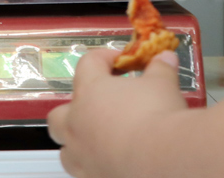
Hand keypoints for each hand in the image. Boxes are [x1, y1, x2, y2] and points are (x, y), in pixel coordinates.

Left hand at [47, 49, 187, 177]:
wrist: (162, 158)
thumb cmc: (156, 116)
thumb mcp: (162, 83)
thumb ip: (160, 68)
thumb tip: (165, 58)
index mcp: (90, 92)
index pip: (88, 64)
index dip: (104, 58)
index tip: (120, 60)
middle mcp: (78, 123)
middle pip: (58, 114)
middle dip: (73, 109)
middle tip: (96, 106)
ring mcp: (82, 154)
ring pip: (66, 149)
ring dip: (77, 142)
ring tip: (98, 139)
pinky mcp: (93, 177)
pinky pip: (84, 172)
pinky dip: (94, 166)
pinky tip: (111, 162)